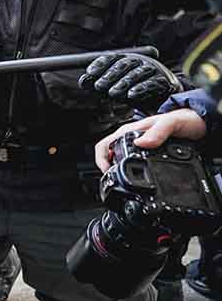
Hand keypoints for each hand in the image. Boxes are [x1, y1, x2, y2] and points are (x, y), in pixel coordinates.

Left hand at [80, 53, 181, 111]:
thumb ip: (99, 85)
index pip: (112, 58)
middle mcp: (140, 62)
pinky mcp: (164, 82)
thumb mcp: (115, 87)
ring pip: (138, 73)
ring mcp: (153, 70)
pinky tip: (131, 95)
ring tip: (113, 93)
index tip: (89, 72)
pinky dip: (141, 89)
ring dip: (124, 82)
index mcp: (127, 60)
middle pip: (124, 64)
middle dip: (110, 75)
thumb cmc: (134, 90)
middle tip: (99, 86)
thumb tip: (82, 81)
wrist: (163, 98)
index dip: (101, 64)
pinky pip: (152, 83)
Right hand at [93, 109, 207, 171]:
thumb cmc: (185, 120)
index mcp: (130, 130)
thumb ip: (158, 132)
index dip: (101, 160)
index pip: (104, 145)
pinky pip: (130, 161)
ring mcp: (138, 145)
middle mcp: (131, 138)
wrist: (198, 123)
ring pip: (117, 158)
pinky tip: (135, 175)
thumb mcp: (172, 124)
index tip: (108, 173)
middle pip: (107, 153)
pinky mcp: (146, 151)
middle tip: (113, 181)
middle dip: (106, 168)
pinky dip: (128, 169)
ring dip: (116, 169)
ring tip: (120, 180)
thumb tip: (141, 144)